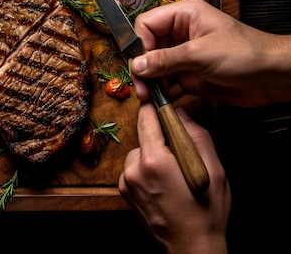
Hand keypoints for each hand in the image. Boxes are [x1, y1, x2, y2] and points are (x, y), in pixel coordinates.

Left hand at [119, 102, 230, 253]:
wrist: (191, 246)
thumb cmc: (205, 211)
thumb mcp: (213, 169)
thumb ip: (195, 135)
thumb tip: (179, 112)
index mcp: (154, 161)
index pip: (146, 118)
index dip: (154, 106)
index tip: (159, 97)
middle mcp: (134, 169)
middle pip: (143, 135)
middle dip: (160, 137)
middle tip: (180, 153)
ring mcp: (126, 181)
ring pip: (138, 152)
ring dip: (152, 155)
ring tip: (173, 174)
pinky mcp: (123, 191)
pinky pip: (133, 168)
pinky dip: (145, 170)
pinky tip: (162, 184)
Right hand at [130, 0, 290, 106]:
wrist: (275, 77)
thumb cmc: (246, 54)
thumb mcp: (200, 54)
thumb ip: (165, 60)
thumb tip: (137, 65)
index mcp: (184, 15)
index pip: (146, 24)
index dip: (139, 45)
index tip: (140, 66)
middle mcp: (181, 33)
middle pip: (147, 47)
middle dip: (142, 68)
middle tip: (142, 88)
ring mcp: (185, 54)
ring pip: (154, 67)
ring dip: (151, 82)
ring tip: (152, 97)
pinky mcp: (190, 74)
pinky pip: (167, 81)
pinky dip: (163, 91)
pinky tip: (165, 99)